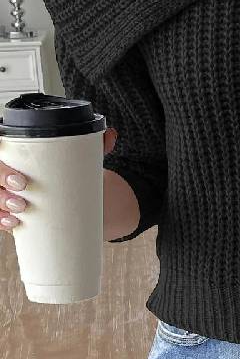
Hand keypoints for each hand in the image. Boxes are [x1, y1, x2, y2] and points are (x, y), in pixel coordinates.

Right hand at [0, 127, 117, 232]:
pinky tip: (12, 224)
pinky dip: (1, 220)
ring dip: (0, 204)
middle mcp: (8, 173)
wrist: (77, 199)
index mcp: (18, 154)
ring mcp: (7, 194)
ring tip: (19, 210)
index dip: (3, 166)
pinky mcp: (12, 212)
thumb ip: (93, 146)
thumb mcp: (79, 160)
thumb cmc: (69, 174)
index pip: (0, 152)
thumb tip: (110, 135)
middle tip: (22, 191)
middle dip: (1, 182)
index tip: (21, 179)